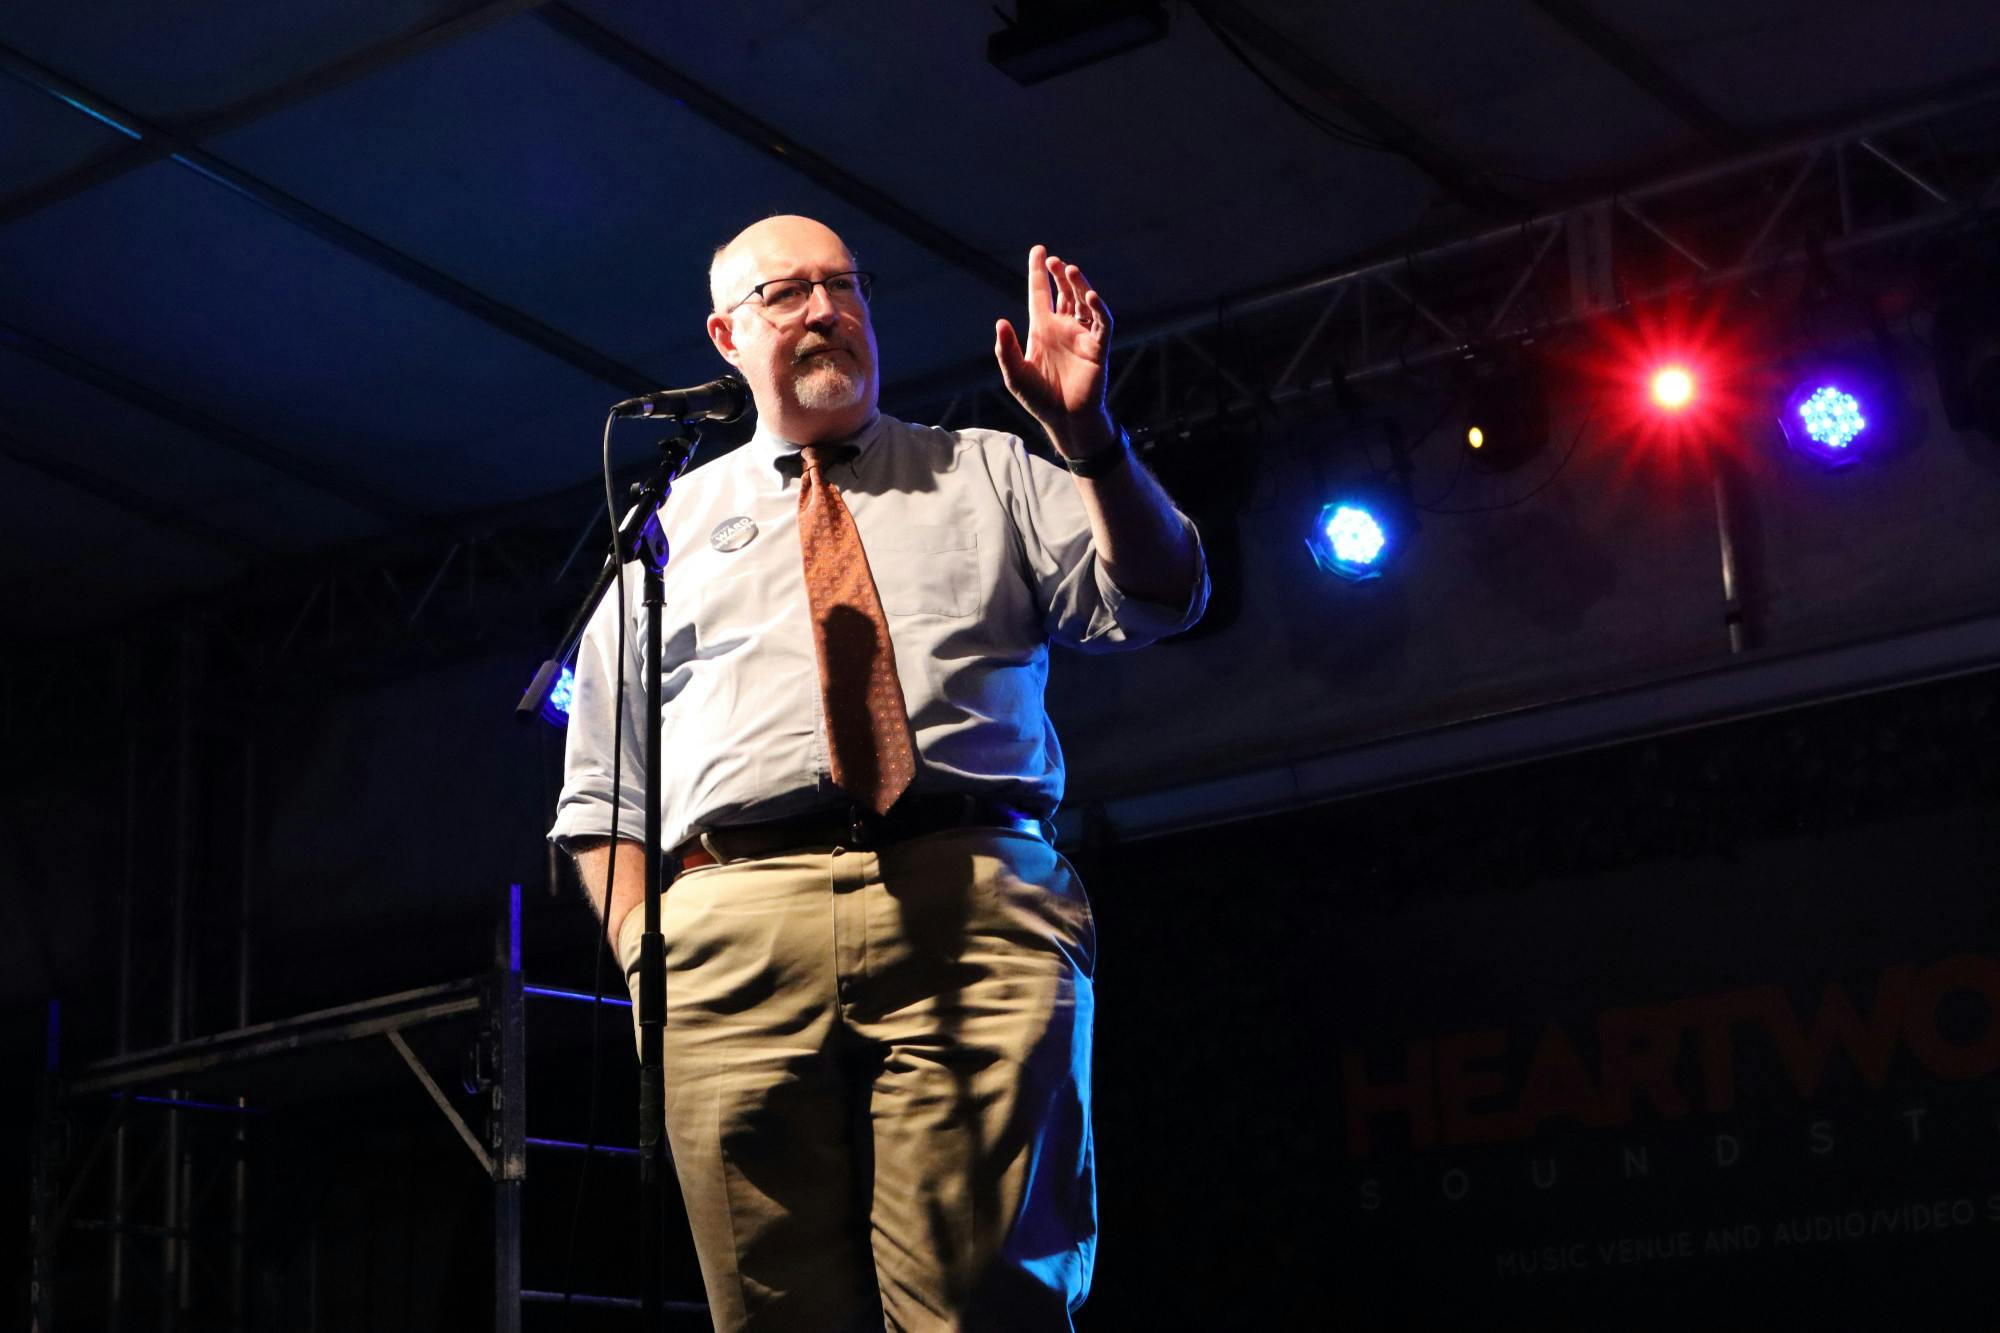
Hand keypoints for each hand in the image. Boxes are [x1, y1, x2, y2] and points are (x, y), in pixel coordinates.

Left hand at [994, 245, 1114, 455]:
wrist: (1064, 420)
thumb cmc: (1039, 398)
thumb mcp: (1015, 374)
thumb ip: (1006, 349)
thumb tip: (1001, 321)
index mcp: (1042, 329)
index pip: (1040, 294)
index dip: (1038, 273)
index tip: (1038, 250)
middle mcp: (1063, 328)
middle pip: (1064, 292)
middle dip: (1060, 275)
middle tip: (1054, 261)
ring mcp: (1081, 336)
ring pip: (1083, 302)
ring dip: (1078, 285)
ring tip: (1069, 270)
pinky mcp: (1097, 348)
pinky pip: (1101, 323)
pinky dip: (1098, 308)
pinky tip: (1089, 296)